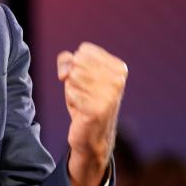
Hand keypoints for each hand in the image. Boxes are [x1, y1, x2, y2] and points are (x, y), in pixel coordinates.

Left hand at [57, 42, 127, 185]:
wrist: (92, 136)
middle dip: (72, 78)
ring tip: (83, 101)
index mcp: (119, 68)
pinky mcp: (98, 108)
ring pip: (72, 77)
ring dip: (72, 90)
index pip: (84, 50)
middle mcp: (118, 79)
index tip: (84, 79)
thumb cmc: (84, 101)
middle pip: (77, 62)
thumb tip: (66, 72)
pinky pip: (71, 93)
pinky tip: (82, 110)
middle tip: (84, 93)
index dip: (75, 63)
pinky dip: (72, 101)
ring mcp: (110, 94)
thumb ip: (67, 60)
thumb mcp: (76, 75)